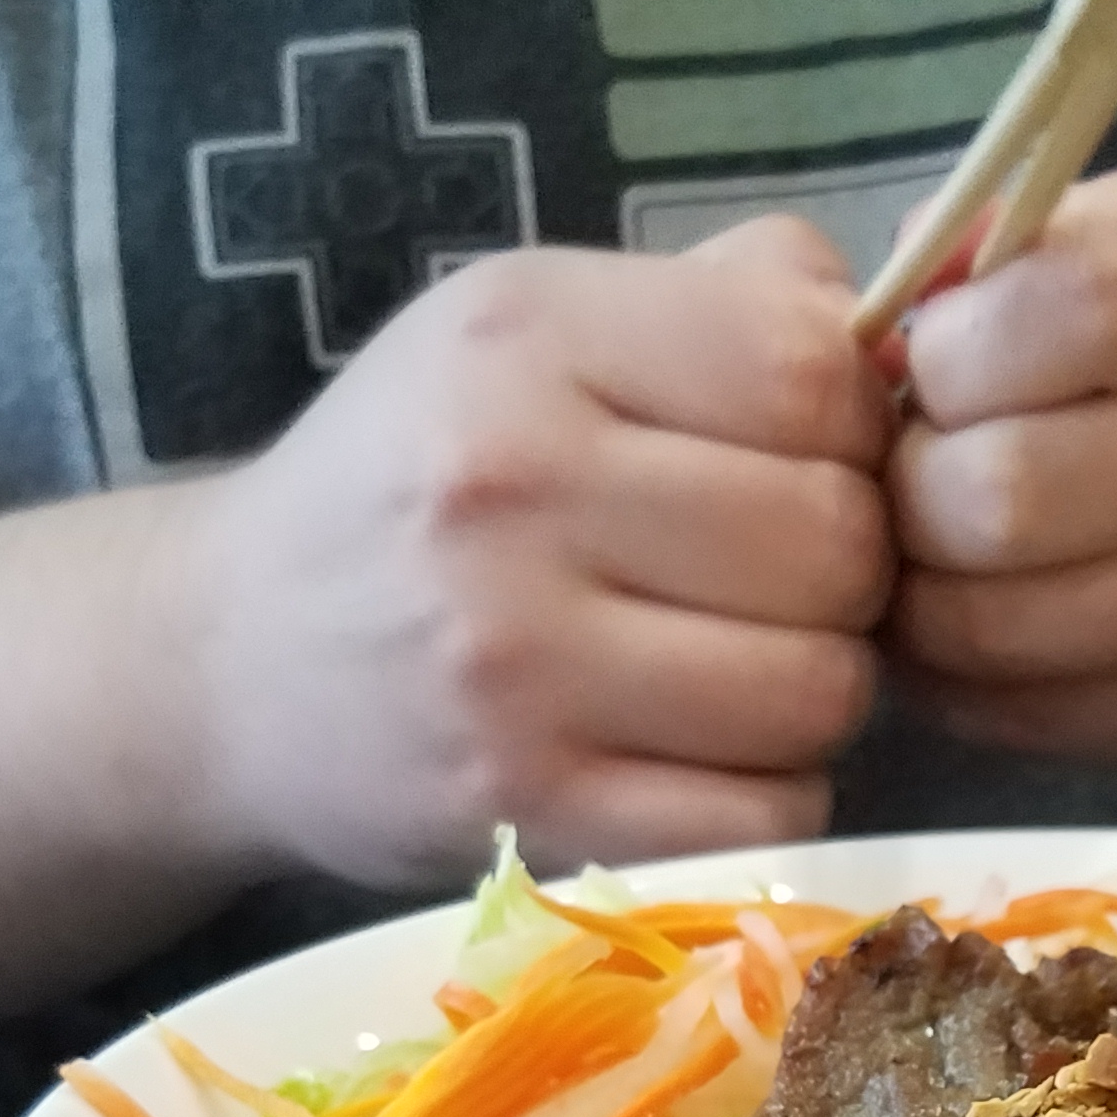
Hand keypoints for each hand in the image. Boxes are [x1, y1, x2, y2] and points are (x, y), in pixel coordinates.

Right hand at [193, 219, 896, 889]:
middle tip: (782, 588)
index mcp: (528, 335)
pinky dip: (768, 796)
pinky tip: (705, 759)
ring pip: (817, 689)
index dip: (853, 432)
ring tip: (742, 671)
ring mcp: (512, 659)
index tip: (804, 464)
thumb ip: (719, 302)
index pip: (811, 375)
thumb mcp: (528, 331)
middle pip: (836, 541)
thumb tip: (893, 340)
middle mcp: (511, 484)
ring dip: (814, 693)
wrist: (222, 662)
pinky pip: (763, 814)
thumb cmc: (418, 484)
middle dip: (848, 574)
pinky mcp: (522, 803)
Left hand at [887, 154, 1116, 762]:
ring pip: (1017, 625)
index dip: (954, 353)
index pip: (1074, 304)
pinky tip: (976, 644)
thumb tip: (877, 331)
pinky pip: (1057, 719)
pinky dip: (977, 690)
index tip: (939, 371)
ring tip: (935, 565)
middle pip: (1015, 491)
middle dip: (916, 495)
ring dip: (929, 605)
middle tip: (920, 483)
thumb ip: (1047, 252)